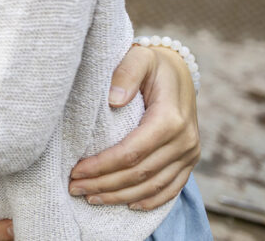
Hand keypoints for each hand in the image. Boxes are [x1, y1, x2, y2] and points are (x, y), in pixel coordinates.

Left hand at [69, 44, 199, 209]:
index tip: (76, 171)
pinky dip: (150, 200)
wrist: (179, 69)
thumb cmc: (151, 63)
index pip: (131, 152)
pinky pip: (172, 188)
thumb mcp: (138, 58)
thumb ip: (125, 73)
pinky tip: (127, 205)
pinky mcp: (189, 159)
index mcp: (170, 118)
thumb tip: (113, 99)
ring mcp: (190, 152)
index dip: (102, 166)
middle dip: (104, 185)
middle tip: (74, 188)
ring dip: (121, 196)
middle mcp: (184, 140)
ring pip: (153, 186)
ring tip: (91, 198)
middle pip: (140, 173)